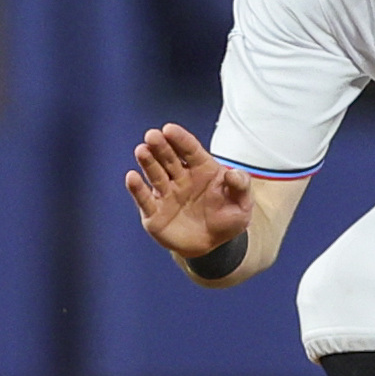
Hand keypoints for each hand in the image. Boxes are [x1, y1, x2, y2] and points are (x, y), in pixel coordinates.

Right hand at [125, 123, 253, 260]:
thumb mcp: (242, 204)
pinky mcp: (154, 213)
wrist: (213, 246)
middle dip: (160, 146)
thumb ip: (241, 186)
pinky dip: (137, 189)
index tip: (169, 129)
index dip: (180, 139)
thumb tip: (233, 174)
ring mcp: (166, 194)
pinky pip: (145, 199)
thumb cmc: (227, 218)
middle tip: (152, 136)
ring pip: (155, 174)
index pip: (190, 150)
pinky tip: (132, 177)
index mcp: (202, 169)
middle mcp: (180, 177)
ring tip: (142, 151)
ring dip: (147, 162)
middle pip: (169, 158)